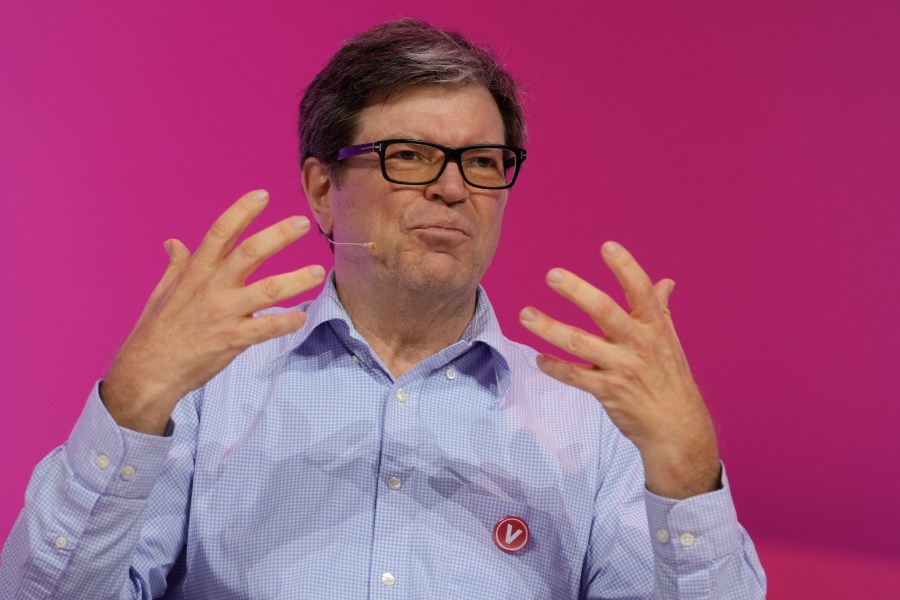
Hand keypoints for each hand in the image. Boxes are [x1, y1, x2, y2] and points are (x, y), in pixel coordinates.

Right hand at [101, 190, 325, 434]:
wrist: (148, 372)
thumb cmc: (156, 331)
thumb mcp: (162, 293)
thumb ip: (176, 266)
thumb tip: (173, 242)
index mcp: (195, 273)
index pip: (219, 233)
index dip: (241, 212)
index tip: (262, 195)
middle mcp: (211, 288)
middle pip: (248, 254)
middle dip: (277, 236)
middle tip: (303, 223)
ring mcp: (223, 314)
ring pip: (266, 290)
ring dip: (295, 280)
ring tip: (319, 271)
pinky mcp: (232, 340)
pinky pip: (265, 328)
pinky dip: (285, 322)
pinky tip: (302, 317)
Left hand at [519, 241, 719, 498]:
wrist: (677, 428)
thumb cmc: (671, 378)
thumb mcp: (670, 341)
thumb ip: (660, 309)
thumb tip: (665, 282)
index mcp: (654, 327)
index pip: (640, 291)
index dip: (625, 267)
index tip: (607, 246)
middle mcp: (638, 344)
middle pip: (605, 312)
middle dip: (577, 292)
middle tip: (552, 274)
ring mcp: (621, 368)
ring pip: (580, 344)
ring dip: (550, 328)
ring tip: (525, 315)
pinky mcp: (607, 391)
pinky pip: (575, 377)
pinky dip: (555, 368)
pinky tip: (538, 358)